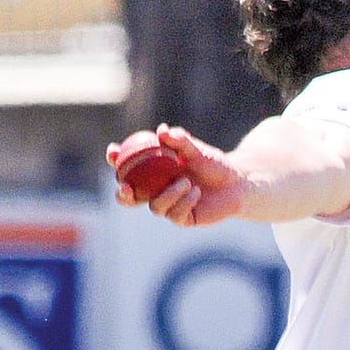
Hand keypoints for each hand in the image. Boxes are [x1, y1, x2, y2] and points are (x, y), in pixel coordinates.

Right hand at [105, 124, 246, 226]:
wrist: (236, 183)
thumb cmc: (213, 163)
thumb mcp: (197, 150)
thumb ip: (180, 141)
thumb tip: (162, 131)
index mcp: (152, 172)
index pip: (127, 167)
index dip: (115, 160)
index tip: (113, 151)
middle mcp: (156, 191)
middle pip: (129, 197)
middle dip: (122, 194)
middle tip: (124, 186)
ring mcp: (169, 206)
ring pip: (155, 206)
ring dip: (167, 194)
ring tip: (186, 181)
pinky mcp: (183, 219)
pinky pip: (175, 214)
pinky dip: (184, 201)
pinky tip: (195, 192)